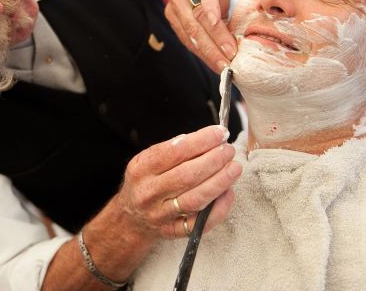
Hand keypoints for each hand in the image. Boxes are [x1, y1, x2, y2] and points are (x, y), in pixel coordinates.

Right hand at [114, 124, 241, 240]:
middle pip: (187, 176)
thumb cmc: (146, 181)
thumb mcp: (148, 160)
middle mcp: (149, 193)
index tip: (219, 133)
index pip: (174, 152)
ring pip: (195, 199)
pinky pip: (200, 223)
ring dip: (220, 182)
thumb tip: (206, 138)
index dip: (201, 141)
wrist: (131, 218)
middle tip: (229, 150)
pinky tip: (229, 193)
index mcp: (141, 169)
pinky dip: (219, 208)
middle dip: (214, 160)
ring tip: (234, 168)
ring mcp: (161, 215)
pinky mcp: (173, 232)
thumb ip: (172, 149)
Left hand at [165, 0, 239, 71]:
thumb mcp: (213, 10)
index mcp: (175, 13)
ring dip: (216, 37)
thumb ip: (214, 29)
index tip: (220, 70)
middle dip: (210, 52)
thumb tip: (226, 55)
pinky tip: (219, 23)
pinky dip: (212, 11)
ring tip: (230, 52)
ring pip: (199, 18)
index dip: (205, 57)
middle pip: (193, 32)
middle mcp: (175, 1)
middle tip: (226, 67)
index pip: (189, 40)